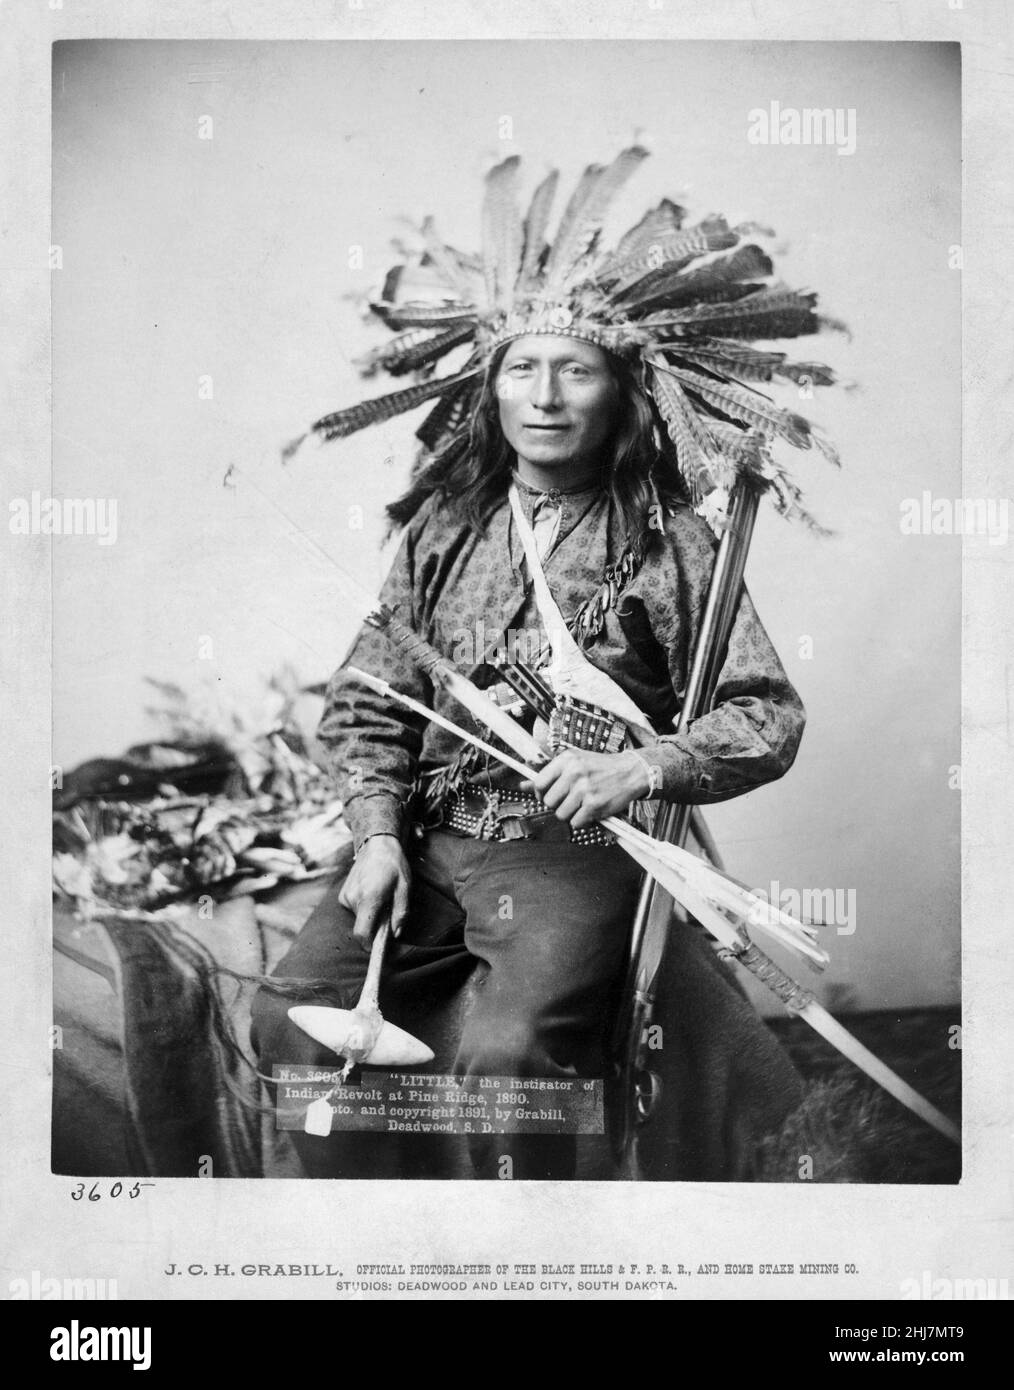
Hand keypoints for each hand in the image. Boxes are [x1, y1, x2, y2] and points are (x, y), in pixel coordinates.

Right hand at [338, 834, 410, 950]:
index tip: (378, 948)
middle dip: (376, 926)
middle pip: (362, 927)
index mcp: (369, 898)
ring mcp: (345, 896)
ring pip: (359, 918)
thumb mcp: (405, 889)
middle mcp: (353, 899)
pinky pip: (354, 910)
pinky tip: (372, 893)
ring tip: (382, 897)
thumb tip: (396, 934)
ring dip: (371, 914)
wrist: (377, 844)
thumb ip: (400, 914)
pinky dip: (364, 907)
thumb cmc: (393, 866)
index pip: (362, 933)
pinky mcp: (343, 895)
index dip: (369, 945)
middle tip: (389, 911)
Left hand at [522, 748, 654, 829]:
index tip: (547, 796)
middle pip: (549, 802)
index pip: (539, 783)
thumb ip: (549, 774)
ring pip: (561, 814)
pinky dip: (582, 821)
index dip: (540, 794)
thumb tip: (523, 785)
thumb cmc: (601, 767)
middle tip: (569, 801)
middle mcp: (574, 773)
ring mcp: (584, 789)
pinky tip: (590, 811)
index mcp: (566, 759)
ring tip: (581, 805)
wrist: (631, 771)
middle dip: (557, 805)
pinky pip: (576, 823)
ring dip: (570, 814)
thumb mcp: (575, 762)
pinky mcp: (594, 805)